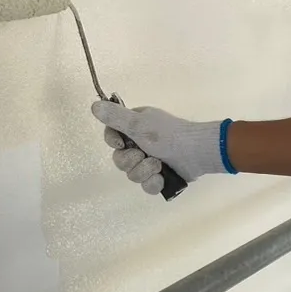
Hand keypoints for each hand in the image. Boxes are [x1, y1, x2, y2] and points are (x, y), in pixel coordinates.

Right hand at [90, 100, 227, 195]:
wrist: (197, 153)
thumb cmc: (168, 135)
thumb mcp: (139, 124)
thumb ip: (115, 118)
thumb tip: (93, 105)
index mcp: (135, 127)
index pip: (112, 136)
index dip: (113, 142)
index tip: (121, 143)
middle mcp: (140, 143)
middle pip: (120, 159)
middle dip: (132, 160)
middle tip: (145, 154)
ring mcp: (150, 162)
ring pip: (132, 175)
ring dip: (145, 171)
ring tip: (159, 165)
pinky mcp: (160, 177)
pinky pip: (146, 186)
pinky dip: (154, 183)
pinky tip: (162, 178)